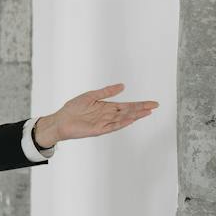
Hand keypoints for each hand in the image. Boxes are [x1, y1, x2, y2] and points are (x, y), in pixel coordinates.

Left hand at [35, 83, 158, 145]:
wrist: (60, 120)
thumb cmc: (73, 109)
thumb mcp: (91, 96)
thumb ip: (107, 92)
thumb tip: (122, 86)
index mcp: (107, 107)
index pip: (127, 106)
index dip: (139, 104)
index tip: (151, 103)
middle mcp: (108, 116)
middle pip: (128, 112)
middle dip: (141, 109)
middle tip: (155, 106)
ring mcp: (104, 123)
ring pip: (123, 119)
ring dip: (135, 115)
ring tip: (147, 112)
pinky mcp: (98, 130)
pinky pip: (113, 126)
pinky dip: (122, 123)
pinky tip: (130, 119)